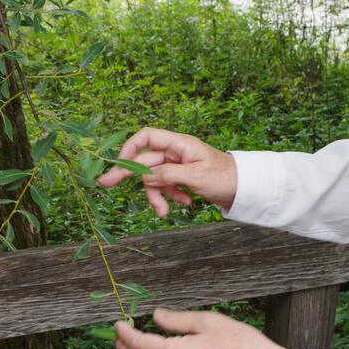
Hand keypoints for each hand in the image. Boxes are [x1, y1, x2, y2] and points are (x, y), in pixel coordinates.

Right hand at [96, 128, 236, 216]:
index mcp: (179, 144)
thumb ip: (168, 175)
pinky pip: (165, 187)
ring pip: (154, 179)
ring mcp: (177, 166)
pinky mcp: (180, 179)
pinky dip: (170, 197)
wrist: (243, 189)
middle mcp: (175, 153)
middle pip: (144, 161)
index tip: (120, 163)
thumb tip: (145, 177)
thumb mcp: (196, 177)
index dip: (130, 148)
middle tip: (105, 184)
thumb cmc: (225, 177)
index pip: (147, 137)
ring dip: (157, 196)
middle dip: (128, 174)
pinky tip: (185, 203)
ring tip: (165, 212)